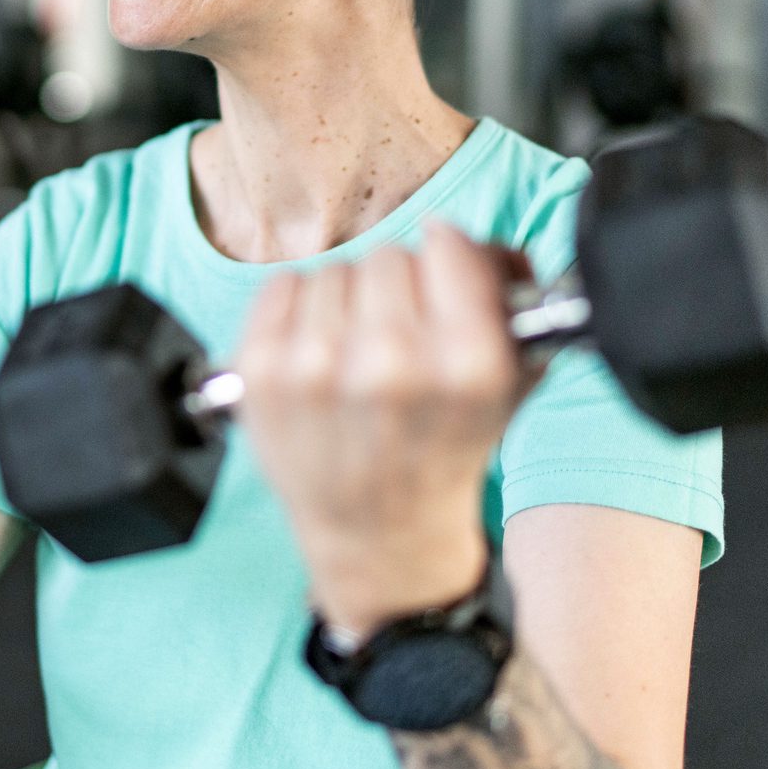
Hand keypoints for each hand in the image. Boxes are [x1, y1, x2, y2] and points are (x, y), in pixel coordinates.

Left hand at [234, 223, 543, 635]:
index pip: (448, 246)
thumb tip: (468, 236)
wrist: (377, 532)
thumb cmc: (443, 450)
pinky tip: (319, 355)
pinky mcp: (260, 369)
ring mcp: (315, 366)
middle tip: (400, 339)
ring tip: (357, 356)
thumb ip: (503, 299)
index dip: (449, 262)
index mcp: (466, 365)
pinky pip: (284, 284)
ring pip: (336, 270)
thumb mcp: (507, 386)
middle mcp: (389, 363)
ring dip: (348, 301)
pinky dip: (300, 308)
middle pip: (390, 256)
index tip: (444, 286)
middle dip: (399, 289)